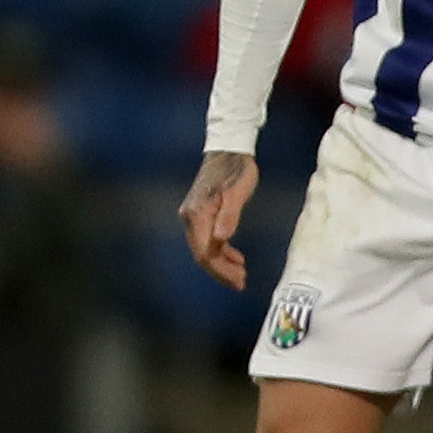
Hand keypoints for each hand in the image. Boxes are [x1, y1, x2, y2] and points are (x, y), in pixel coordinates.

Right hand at [179, 151, 259, 289]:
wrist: (230, 149)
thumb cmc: (237, 169)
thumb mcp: (238, 193)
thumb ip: (229, 216)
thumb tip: (220, 240)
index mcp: (197, 214)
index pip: (205, 253)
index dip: (220, 271)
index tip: (239, 282)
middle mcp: (190, 218)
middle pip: (203, 254)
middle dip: (222, 272)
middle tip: (242, 283)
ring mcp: (194, 217)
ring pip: (205, 249)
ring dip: (222, 264)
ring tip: (241, 275)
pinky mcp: (201, 215)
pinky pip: (208, 240)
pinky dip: (222, 251)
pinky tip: (236, 258)